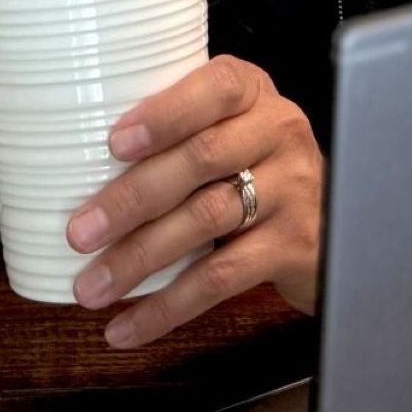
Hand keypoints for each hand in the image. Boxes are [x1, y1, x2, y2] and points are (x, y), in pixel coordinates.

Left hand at [64, 54, 323, 348]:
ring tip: (92, 285)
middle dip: (133, 197)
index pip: (214, 88)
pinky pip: (224, 277)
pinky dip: (169, 304)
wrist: (334, 215)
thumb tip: (77, 159)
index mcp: (251, 90)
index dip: (165, 114)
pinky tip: (130, 323)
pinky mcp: (294, 247)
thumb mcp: (228, 123)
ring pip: (208, 219)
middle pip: (202, 159)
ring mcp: (292, 189)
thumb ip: (177, 128)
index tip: (114, 143)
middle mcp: (278, 131)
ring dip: (141, 257)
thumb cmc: (255, 160)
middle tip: (80, 230)